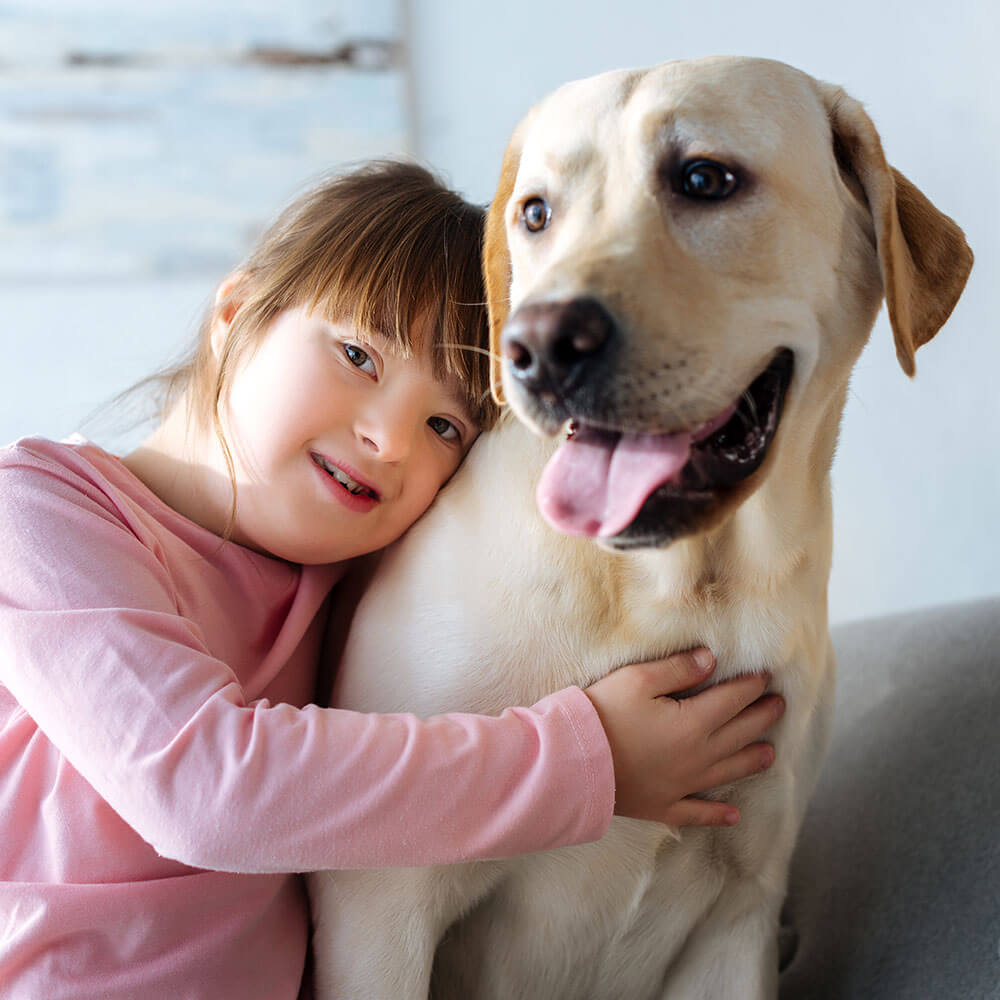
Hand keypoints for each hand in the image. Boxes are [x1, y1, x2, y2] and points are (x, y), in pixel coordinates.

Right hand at [583, 648, 783, 826]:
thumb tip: (710, 660)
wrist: (572, 762)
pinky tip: (734, 816)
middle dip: (762, 718)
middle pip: (738, 734)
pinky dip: (718, 814)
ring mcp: (681, 785)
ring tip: (771, 754)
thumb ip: (678, 669)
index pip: (732, 700)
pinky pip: (697, 812)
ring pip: (728, 772)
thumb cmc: (602, 714)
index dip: (751, 686)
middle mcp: (696, 756)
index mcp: (692, 723)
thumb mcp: (637, 679)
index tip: (766, 677)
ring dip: (752, 762)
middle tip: (780, 706)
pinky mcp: (662, 805)